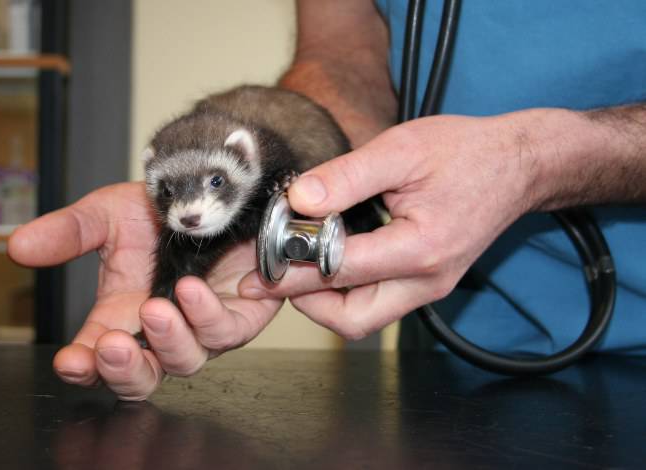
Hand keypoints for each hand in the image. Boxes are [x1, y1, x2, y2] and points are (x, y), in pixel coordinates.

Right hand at [9, 182, 282, 399]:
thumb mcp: (107, 215)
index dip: (83, 367)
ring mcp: (202, 329)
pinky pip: (230, 329)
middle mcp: (162, 330)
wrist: (216, 191)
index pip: (96, 357)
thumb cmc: (162, 211)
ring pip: (187, 361)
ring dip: (170, 340)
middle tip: (112, 348)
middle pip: (142, 378)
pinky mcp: (241, 315)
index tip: (71, 361)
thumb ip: (68, 234)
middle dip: (125, 370)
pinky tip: (197, 290)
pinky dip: (213, 313)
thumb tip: (18, 247)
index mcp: (122, 315)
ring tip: (159, 308)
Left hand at [239, 111, 547, 338]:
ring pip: (363, 319)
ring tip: (294, 268)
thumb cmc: (465, 152)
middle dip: (305, 302)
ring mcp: (430, 288)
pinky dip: (345, 292)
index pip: (339, 270)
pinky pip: (378, 304)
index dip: (292, 266)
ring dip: (324, 302)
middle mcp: (427, 281)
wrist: (517, 165)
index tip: (260, 259)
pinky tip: (325, 262)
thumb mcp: (401, 149)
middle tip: (273, 275)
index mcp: (421, 248)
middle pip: (352, 320)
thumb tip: (298, 200)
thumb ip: (346, 176)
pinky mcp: (427, 284)